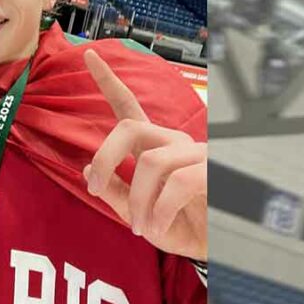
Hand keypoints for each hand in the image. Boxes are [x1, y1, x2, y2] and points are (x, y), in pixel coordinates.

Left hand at [82, 50, 206, 260]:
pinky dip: (160, 211)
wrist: (218, 248)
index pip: (128, 107)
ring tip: (140, 226)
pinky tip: (158, 227)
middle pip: (129, 127)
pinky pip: (176, 183)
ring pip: (150, 163)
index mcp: (154, 147)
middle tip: (93, 187)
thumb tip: (85, 169)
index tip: (89, 54)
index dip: (108, 81)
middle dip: (104, 157)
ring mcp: (194, 153)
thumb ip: (114, 194)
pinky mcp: (211, 170)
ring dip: (137, 200)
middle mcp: (173, 142)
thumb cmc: (182, 228)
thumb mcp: (139, 216)